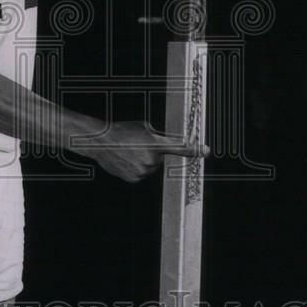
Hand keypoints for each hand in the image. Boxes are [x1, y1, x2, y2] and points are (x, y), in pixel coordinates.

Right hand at [76, 120, 208, 183]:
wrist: (101, 142)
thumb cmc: (122, 131)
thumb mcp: (144, 128)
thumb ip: (160, 137)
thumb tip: (170, 143)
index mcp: (155, 143)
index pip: (180, 147)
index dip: (195, 149)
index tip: (206, 150)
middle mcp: (151, 159)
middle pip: (161, 158)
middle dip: (154, 152)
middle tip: (138, 145)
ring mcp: (143, 171)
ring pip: (152, 167)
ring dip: (145, 160)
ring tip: (129, 152)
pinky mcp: (135, 179)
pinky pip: (142, 173)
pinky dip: (137, 168)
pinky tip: (126, 160)